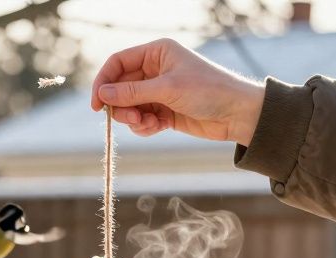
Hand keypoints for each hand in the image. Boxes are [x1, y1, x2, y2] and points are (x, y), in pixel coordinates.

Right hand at [91, 39, 264, 143]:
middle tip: (131, 118)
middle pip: (120, 87)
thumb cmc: (208, 91)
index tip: (97, 104)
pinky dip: (144, 126)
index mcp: (157, 52)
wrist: (238, 114)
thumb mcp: (168, 89)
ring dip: (133, 118)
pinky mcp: (164, 111)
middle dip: (121, 105)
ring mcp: (159, 92)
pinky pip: (142, 119)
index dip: (103, 82)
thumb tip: (102, 95)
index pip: (118, 63)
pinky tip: (158, 128)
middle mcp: (155, 69)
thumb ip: (132, 92)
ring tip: (149, 124)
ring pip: (129, 106)